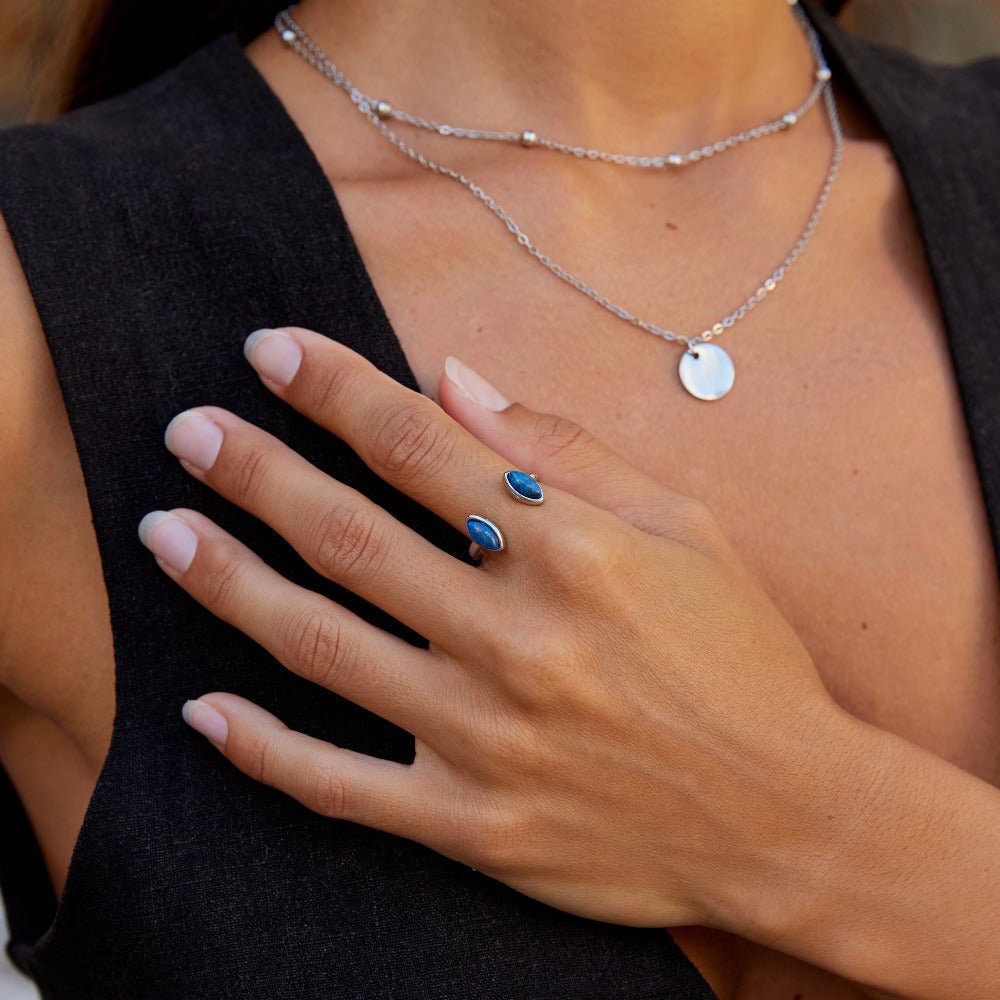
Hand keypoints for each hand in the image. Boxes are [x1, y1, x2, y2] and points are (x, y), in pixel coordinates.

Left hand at [139, 327, 858, 934]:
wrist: (787, 815)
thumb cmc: (742, 656)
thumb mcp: (687, 526)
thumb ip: (568, 449)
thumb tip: (455, 381)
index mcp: (575, 551)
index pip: (419, 445)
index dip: (334, 388)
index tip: (270, 351)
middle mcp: (519, 639)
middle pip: (350, 536)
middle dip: (256, 472)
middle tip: (188, 432)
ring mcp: (486, 739)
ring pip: (323, 649)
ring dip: (231, 583)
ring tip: (166, 532)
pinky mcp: (473, 824)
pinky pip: (340, 787)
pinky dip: (264, 750)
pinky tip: (205, 712)